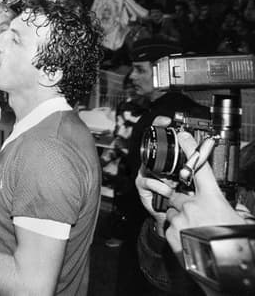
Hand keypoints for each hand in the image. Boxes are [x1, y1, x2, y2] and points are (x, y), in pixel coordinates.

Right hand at [134, 115, 180, 234]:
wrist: (168, 215)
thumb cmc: (178, 196)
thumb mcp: (187, 178)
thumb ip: (192, 165)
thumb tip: (203, 151)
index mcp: (164, 160)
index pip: (159, 137)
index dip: (160, 126)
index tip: (166, 120)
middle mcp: (152, 164)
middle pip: (153, 150)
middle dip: (163, 157)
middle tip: (175, 166)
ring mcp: (145, 173)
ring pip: (152, 167)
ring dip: (165, 178)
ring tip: (174, 186)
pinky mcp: (141, 184)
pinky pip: (150, 181)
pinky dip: (161, 188)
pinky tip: (168, 192)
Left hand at [164, 130, 245, 253]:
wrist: (223, 272)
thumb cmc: (234, 246)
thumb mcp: (239, 222)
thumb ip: (233, 210)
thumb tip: (236, 209)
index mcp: (212, 199)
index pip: (200, 168)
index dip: (192, 149)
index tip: (184, 135)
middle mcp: (193, 205)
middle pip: (180, 194)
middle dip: (185, 202)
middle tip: (199, 216)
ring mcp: (179, 218)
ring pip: (173, 211)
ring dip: (181, 218)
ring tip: (195, 231)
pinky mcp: (168, 232)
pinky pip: (168, 225)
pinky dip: (176, 230)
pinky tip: (189, 240)